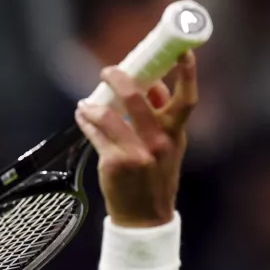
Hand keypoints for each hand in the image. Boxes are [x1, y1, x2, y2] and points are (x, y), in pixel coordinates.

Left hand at [76, 52, 197, 227]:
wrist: (145, 217)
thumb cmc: (155, 177)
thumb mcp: (168, 146)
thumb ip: (161, 115)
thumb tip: (153, 83)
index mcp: (176, 133)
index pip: (187, 99)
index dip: (187, 73)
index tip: (181, 51)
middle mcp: (159, 141)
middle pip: (137, 99)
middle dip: (120, 79)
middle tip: (107, 71)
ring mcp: (137, 153)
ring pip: (109, 116)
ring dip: (94, 105)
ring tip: (86, 103)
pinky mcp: (115, 163)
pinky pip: (95, 134)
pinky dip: (86, 122)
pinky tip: (82, 117)